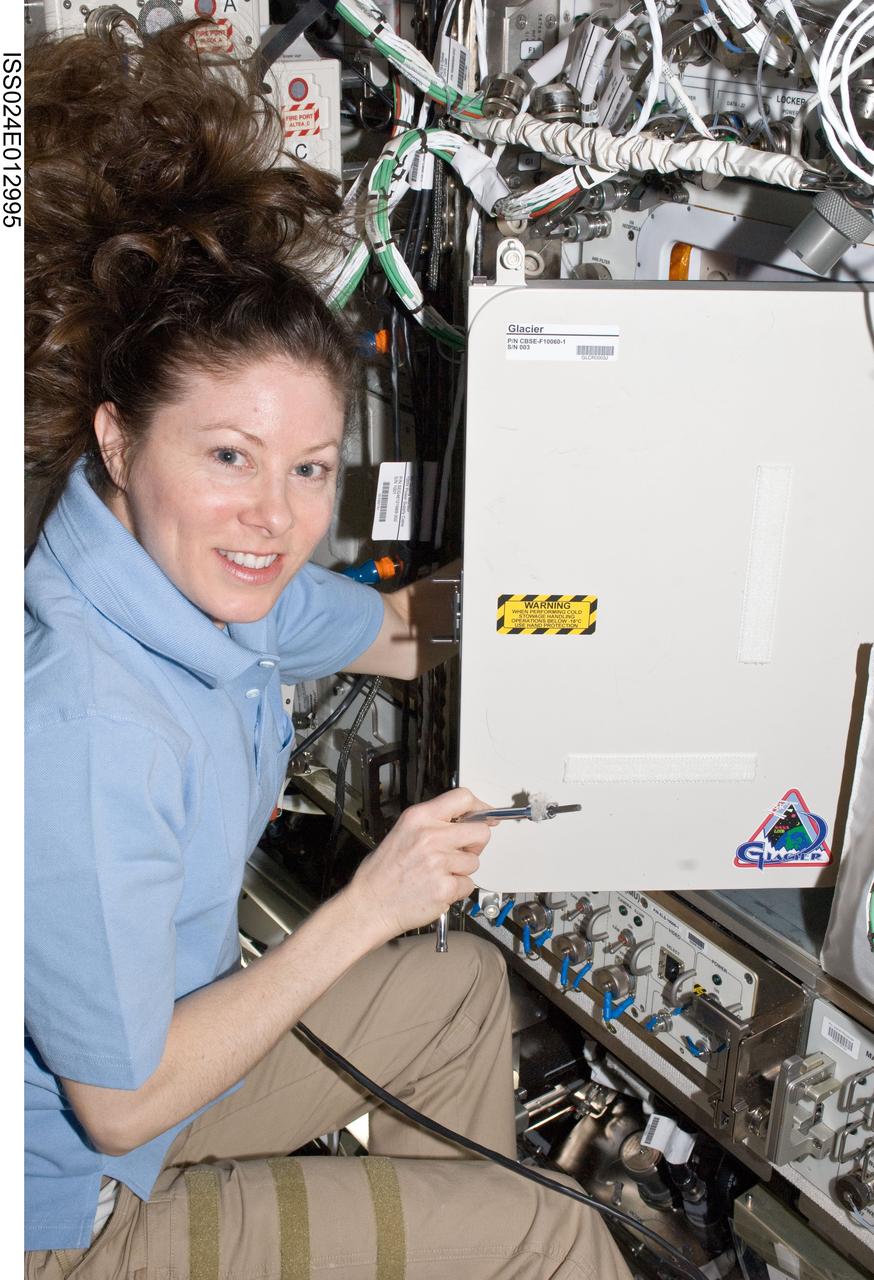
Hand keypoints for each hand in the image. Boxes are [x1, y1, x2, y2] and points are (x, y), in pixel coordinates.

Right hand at [343, 788, 494, 944]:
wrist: (370, 905)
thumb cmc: (381, 873)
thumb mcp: (402, 832)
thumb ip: (433, 823)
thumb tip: (463, 820)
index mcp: (419, 818)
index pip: (463, 798)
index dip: (480, 808)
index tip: (485, 815)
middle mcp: (431, 836)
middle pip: (480, 832)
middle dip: (475, 844)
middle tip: (460, 852)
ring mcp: (439, 862)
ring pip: (474, 862)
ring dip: (462, 870)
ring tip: (438, 874)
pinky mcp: (445, 887)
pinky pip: (468, 885)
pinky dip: (456, 890)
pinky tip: (436, 889)